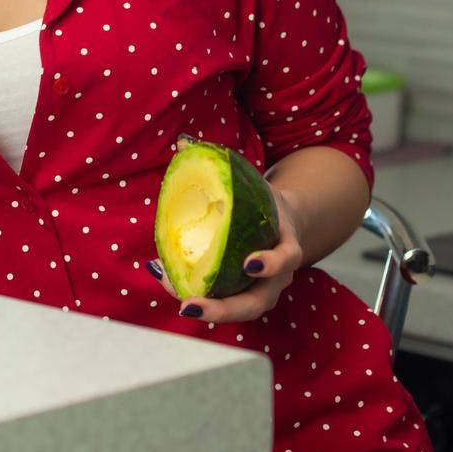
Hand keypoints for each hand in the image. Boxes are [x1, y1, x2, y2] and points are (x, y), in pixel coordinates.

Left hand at [146, 144, 304, 324]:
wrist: (282, 222)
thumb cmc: (262, 199)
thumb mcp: (251, 180)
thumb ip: (220, 163)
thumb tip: (182, 141)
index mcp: (287, 244)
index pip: (287, 258)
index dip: (271, 263)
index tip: (249, 263)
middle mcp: (277, 276)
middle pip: (257, 302)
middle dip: (224, 309)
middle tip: (190, 304)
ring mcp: (262, 290)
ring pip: (239, 310)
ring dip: (207, 310)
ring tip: (177, 301)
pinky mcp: (243, 295)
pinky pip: (222, 302)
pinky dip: (195, 294)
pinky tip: (165, 277)